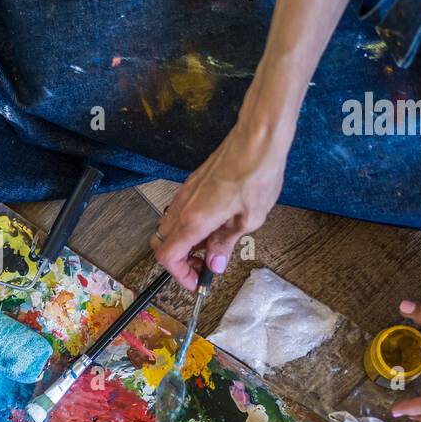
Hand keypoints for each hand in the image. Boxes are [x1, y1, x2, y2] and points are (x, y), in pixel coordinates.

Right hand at [149, 125, 286, 289]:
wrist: (257, 139)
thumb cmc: (257, 175)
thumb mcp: (249, 219)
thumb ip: (226, 243)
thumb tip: (215, 263)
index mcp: (194, 220)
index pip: (169, 257)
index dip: (181, 275)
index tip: (198, 281)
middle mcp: (183, 207)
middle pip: (163, 244)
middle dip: (181, 261)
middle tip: (204, 265)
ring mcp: (185, 194)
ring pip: (169, 227)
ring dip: (185, 243)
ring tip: (213, 245)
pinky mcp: (192, 184)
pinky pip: (180, 212)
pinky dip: (189, 226)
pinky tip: (215, 224)